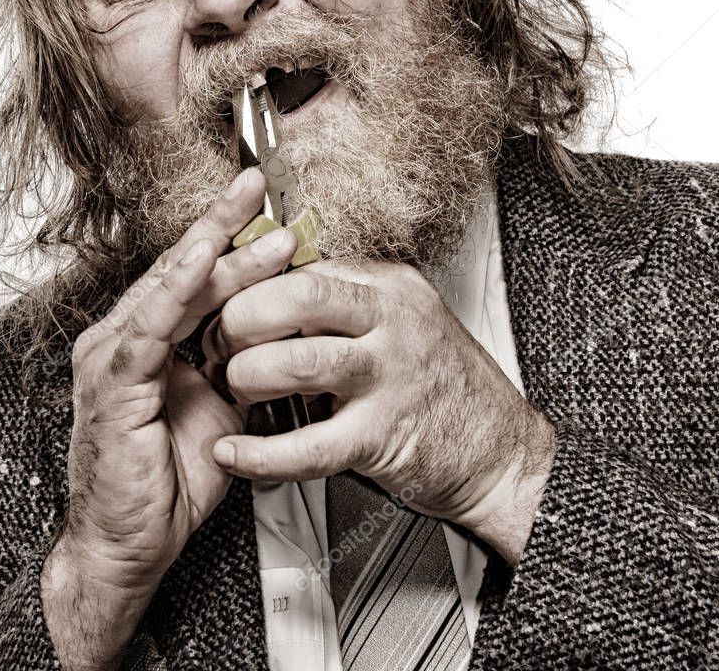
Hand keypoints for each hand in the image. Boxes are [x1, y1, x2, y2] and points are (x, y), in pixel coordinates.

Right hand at [60, 166, 298, 589]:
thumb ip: (240, 364)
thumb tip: (280, 333)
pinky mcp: (112, 382)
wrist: (130, 547)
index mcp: (148, 342)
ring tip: (251, 212)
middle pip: (180, 269)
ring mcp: (113, 357)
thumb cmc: (166, 483)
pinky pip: (149, 326)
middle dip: (223, 224)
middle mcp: (125, 339)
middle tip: (258, 186)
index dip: (226, 238)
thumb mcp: (220, 409)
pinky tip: (201, 258)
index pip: (191, 278)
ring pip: (169, 288)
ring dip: (214, 247)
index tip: (264, 209)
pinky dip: (177, 288)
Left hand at [202, 260, 556, 564]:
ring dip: (245, 376)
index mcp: (389, 287)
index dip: (251, 285)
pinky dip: (259, 453)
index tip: (224, 304)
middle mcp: (392, 321)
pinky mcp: (384, 437)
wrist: (501, 451)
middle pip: (298, 296)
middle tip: (217, 341)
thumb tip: (271, 287)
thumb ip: (346, 303)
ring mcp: (390, 377)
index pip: (304, 266)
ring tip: (232, 386)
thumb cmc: (440, 384)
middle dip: (240, 318)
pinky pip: (308, 445)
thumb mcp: (402, 320)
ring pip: (297, 361)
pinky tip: (232, 453)